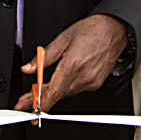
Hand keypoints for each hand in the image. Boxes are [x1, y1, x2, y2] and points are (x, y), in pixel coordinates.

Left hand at [12, 14, 126, 113]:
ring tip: (40, 87)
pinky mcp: (95, 84)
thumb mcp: (62, 39)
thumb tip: (28, 68)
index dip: (39, 103)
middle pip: (57, 94)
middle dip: (40, 98)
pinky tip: (60, 80)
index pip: (53, 92)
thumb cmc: (91, 31)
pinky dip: (65, 87)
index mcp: (73, 64)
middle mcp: (83, 77)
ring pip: (65, 92)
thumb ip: (44, 57)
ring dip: (53, 92)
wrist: (114, 31)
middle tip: (25, 101)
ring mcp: (91, 82)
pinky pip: (75, 89)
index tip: (27, 109)